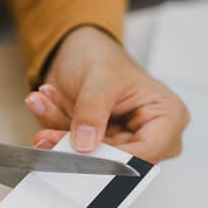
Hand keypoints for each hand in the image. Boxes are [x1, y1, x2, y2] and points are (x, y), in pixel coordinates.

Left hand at [24, 26, 188, 162]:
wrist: (78, 50)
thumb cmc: (103, 56)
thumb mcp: (101, 77)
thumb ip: (93, 110)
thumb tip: (86, 143)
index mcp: (166, 116)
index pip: (147, 152)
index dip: (115, 158)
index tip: (85, 152)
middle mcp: (147, 134)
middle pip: (113, 158)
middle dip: (76, 144)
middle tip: (48, 134)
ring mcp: (118, 141)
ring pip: (86, 154)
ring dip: (57, 131)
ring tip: (40, 103)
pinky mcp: (93, 144)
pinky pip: (69, 145)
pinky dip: (52, 125)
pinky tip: (43, 102)